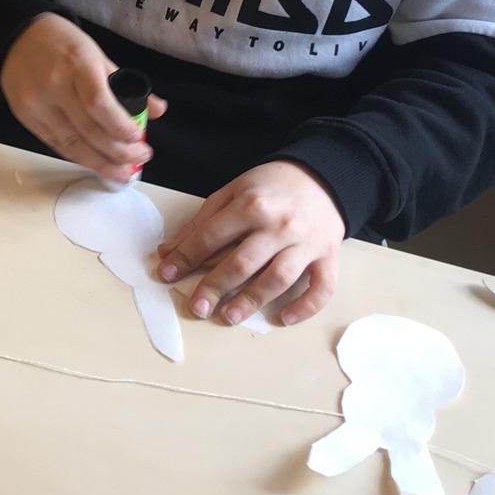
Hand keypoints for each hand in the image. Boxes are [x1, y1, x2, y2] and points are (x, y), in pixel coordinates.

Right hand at [0, 14, 165, 182]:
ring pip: (71, 144)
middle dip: (117, 152)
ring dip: (100, 163)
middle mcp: (53, 87)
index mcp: (76, 65)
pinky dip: (79, 156)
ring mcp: (36, 105)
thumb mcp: (97, 55)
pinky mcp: (25, 118)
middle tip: (139, 159)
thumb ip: (125, 83)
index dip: (120, 126)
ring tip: (122, 172)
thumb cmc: (63, 43)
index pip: (98, 103)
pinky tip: (96, 163)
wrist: (16, 38)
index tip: (138, 138)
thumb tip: (158, 111)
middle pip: (87, 130)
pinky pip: (55, 144)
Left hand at [156, 160, 343, 326]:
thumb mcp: (232, 192)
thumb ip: (201, 221)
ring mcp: (306, 243)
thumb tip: (168, 251)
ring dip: (252, 301)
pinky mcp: (328, 256)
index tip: (166, 274)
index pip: (211, 236)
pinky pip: (322, 286)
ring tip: (230, 317)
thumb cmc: (270, 187)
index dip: (186, 257)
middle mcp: (279, 226)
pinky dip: (306, 306)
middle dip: (215, 287)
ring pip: (278, 278)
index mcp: (251, 205)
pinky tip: (285, 318)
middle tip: (196, 308)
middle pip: (243, 263)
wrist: (322, 176)